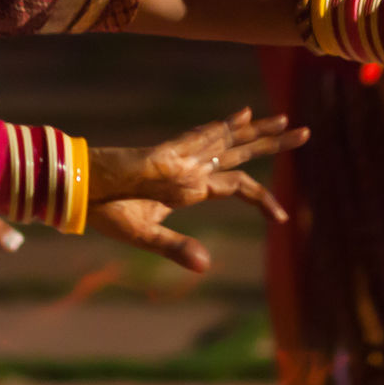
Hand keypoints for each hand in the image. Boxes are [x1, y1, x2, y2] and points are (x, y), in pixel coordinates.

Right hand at [88, 109, 308, 270]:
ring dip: (256, 131)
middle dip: (272, 142)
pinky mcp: (163, 155)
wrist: (78, 192)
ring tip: (286, 119)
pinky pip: (197, 141)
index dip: (260, 197)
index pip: (235, 186)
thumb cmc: (107, 210)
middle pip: (239, 154)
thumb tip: (208, 268)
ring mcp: (178, 159)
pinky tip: (240, 116)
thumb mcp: (148, 236)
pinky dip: (220, 129)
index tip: (283, 217)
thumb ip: (177, 248)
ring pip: (226, 142)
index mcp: (189, 188)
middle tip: (305, 132)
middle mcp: (190, 169)